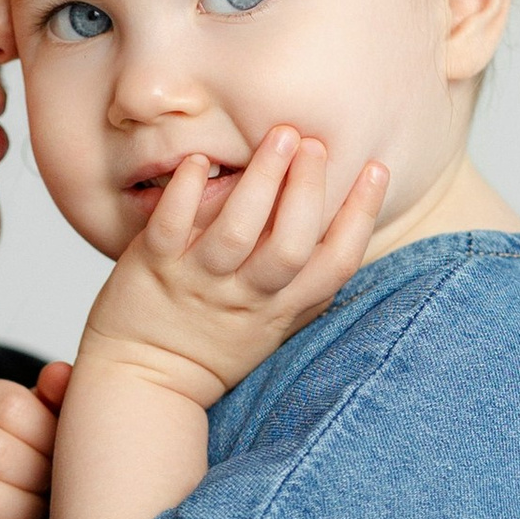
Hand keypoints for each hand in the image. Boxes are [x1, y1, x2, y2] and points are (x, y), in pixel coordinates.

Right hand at [0, 362, 70, 518]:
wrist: (9, 505)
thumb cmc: (34, 453)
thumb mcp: (46, 418)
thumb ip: (58, 397)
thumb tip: (59, 374)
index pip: (9, 406)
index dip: (47, 434)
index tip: (68, 452)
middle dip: (40, 477)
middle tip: (62, 488)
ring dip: (29, 512)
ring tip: (51, 513)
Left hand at [88, 134, 387, 405]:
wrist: (144, 381)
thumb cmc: (212, 342)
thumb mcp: (273, 323)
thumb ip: (305, 284)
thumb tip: (351, 228)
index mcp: (281, 307)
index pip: (336, 265)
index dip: (361, 217)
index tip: (375, 168)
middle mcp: (245, 296)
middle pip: (290, 246)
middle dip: (309, 191)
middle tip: (315, 142)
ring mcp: (199, 282)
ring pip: (236, 232)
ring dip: (261, 180)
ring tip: (280, 137)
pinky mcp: (155, 267)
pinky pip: (170, 227)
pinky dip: (184, 191)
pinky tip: (199, 161)